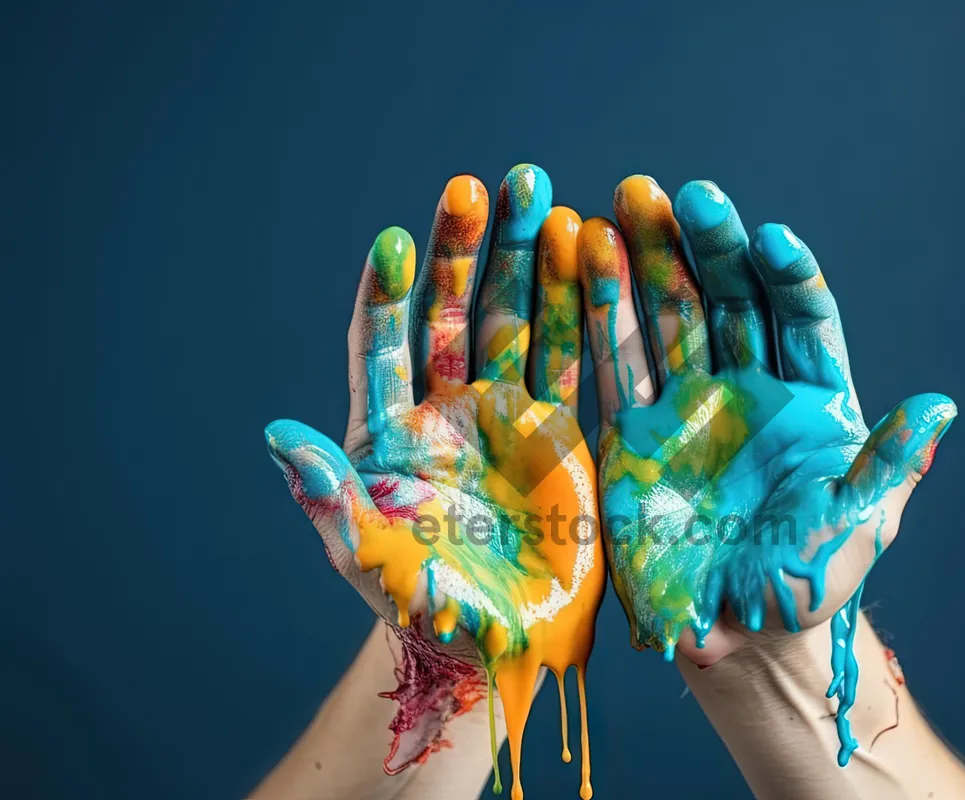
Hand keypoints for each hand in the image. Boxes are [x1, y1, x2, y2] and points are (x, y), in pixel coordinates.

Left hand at [265, 165, 603, 799]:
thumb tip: (275, 435)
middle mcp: (450, 410)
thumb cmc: (422, 605)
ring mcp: (509, 416)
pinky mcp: (563, 434)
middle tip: (487, 183)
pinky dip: (586, 310)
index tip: (395, 243)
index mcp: (393, 431)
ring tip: (547, 196)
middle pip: (457, 311)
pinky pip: (576, 359)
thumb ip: (328, 498)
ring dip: (533, 260)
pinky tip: (596, 254)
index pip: (385, 344)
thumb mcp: (368, 557)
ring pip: (521, 321)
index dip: (388, 296)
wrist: (498, 641)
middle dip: (469, 248)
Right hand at [578, 176, 954, 764]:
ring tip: (623, 201)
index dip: (789, 277)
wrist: (739, 635)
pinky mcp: (636, 434)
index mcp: (815, 401)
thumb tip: (942, 405)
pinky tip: (585, 257)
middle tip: (685, 194)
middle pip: (731, 300)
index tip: (770, 238)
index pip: (804, 319)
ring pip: (670, 318)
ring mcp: (691, 405)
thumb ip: (889, 465)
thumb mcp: (857, 527)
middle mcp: (751, 388)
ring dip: (648, 261)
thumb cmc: (811, 582)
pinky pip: (617, 366)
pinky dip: (600, 315)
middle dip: (710, 246)